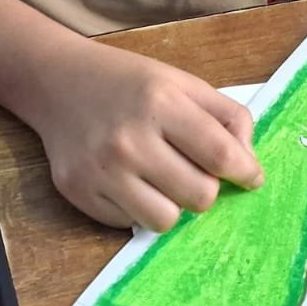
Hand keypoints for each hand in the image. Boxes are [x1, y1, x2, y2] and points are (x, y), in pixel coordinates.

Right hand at [29, 42, 263, 231]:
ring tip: (160, 178)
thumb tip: (247, 163)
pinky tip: (128, 180)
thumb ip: (225, 115)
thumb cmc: (127, 83)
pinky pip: (131, 223)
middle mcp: (129, 139)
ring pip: (167, 220)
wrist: (56, 82)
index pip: (221, 155)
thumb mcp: (181, 82)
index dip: (245, 171)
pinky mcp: (80, 193)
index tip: (250, 177)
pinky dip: (138, 207)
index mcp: (161, 102)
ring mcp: (101, 171)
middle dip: (206, 187)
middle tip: (192, 170)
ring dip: (173, 203)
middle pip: (200, 196)